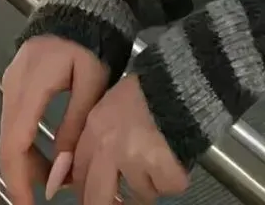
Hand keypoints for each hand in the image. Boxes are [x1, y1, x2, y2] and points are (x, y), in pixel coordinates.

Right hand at [0, 36, 108, 204]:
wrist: (90, 0)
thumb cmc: (97, 37)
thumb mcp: (93, 81)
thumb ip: (75, 124)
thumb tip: (61, 171)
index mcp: (31, 85)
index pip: (14, 145)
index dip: (20, 180)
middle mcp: (13, 85)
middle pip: (8, 142)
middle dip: (25, 175)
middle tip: (49, 195)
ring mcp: (13, 81)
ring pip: (11, 132)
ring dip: (28, 160)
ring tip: (56, 178)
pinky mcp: (19, 79)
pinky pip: (17, 119)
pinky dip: (28, 141)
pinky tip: (49, 153)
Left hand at [72, 74, 188, 204]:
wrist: (185, 73)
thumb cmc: (154, 83)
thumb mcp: (115, 100)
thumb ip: (101, 134)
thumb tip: (91, 170)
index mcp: (95, 129)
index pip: (79, 174)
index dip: (89, 187)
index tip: (98, 191)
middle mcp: (108, 147)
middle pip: (97, 199)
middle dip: (109, 204)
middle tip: (123, 202)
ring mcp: (133, 157)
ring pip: (140, 193)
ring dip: (150, 183)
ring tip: (161, 165)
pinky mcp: (161, 163)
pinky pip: (168, 186)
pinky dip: (175, 178)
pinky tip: (178, 163)